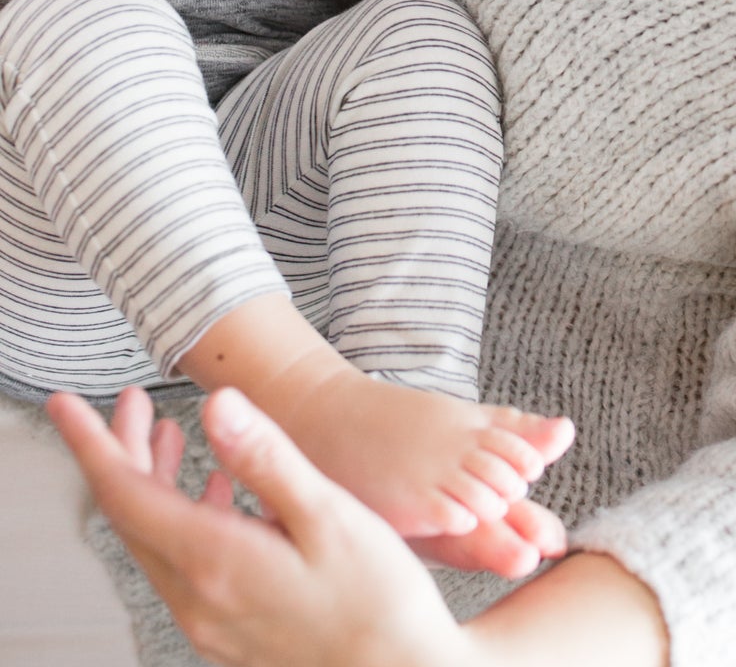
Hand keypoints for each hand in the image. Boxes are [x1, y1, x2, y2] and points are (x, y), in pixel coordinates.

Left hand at [48, 386, 479, 666]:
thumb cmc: (378, 596)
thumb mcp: (328, 513)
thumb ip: (266, 457)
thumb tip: (216, 403)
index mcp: (216, 562)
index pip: (125, 495)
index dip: (92, 443)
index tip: (63, 405)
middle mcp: (199, 597)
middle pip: (133, 515)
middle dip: (120, 451)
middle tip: (126, 400)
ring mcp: (211, 619)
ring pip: (156, 540)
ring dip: (151, 482)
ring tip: (164, 432)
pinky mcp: (230, 629)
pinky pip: (182, 565)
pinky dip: (181, 517)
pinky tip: (213, 490)